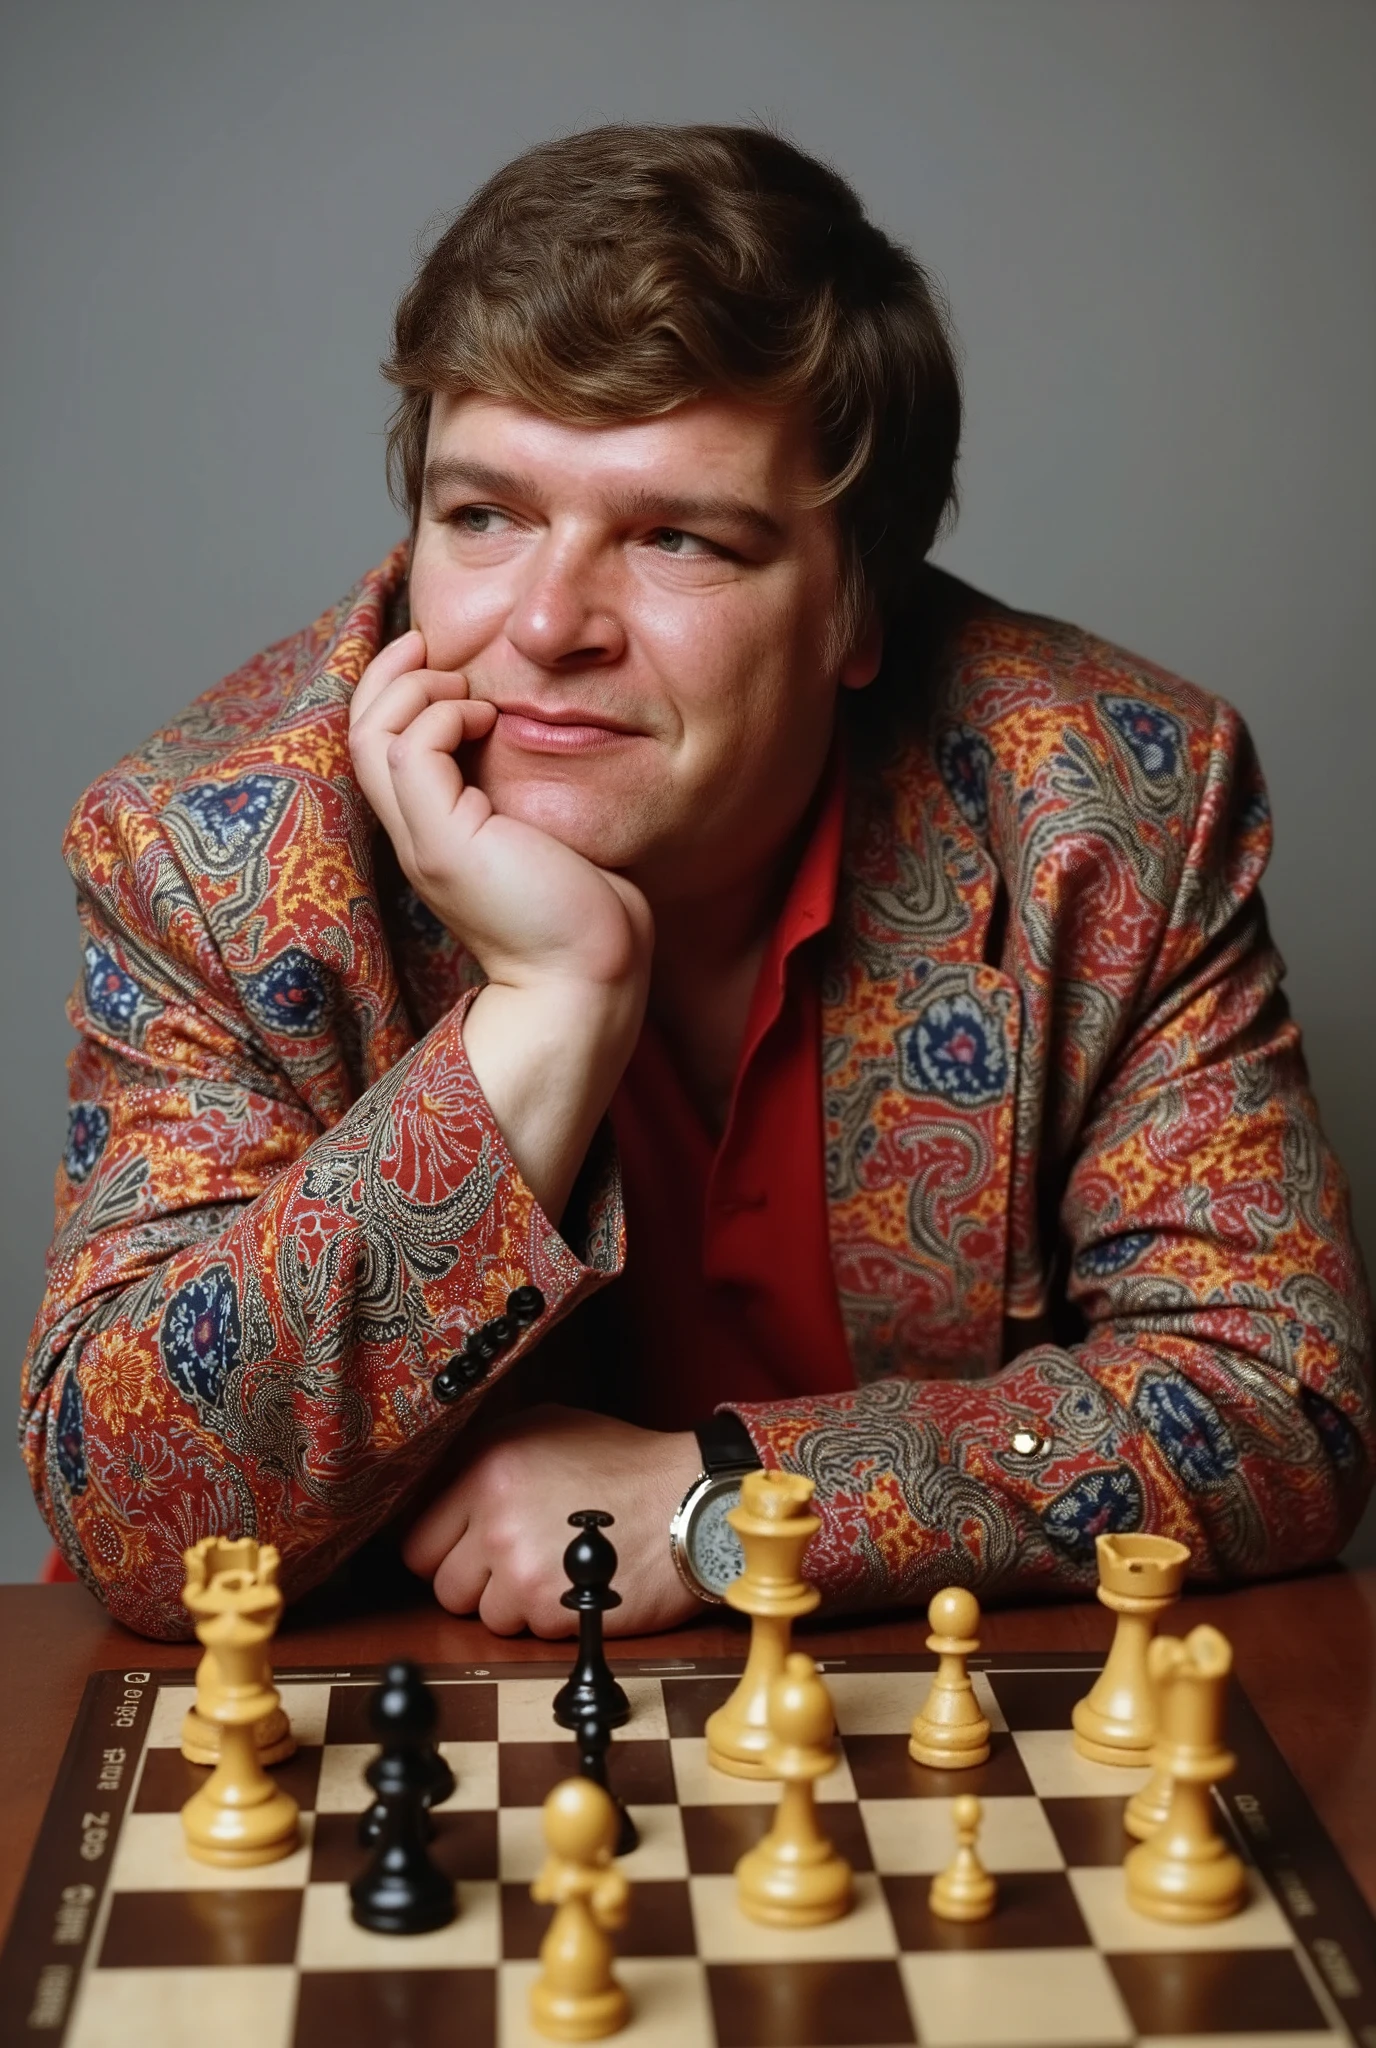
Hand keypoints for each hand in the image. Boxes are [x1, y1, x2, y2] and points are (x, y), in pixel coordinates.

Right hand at [348, 628, 652, 993]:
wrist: (588, 978)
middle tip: (428, 642)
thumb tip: (534, 732)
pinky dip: (440, 715)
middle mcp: (416, 836)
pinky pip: (412, 750)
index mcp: (434, 833)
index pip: (380, 748)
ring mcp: (424, 840)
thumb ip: (522, 788)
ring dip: (413, 688)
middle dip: (387, 673)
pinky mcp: (446, 842)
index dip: (393, 692)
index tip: (433, 656)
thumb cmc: (585, 913)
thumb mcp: (545, 832)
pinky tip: (485, 715)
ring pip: (372, 734)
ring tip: (463, 683)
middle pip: (359, 732)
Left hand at [401, 1404, 704, 1635]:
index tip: (469, 1550)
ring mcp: (524, 1571)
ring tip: (554, 1570)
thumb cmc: (623, 1463)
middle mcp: (495, 1520)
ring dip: (513, 1605)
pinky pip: (527, 1633)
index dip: (445, 1550)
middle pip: (444, 1587)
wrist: (689, 1500)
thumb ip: (486, 1455)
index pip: (416, 1541)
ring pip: (484, 1616)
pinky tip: (579, 1585)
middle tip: (516, 1562)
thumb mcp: (548, 1427)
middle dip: (476, 1582)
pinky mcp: (556, 1612)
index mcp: (486, 1469)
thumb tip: (438, 1490)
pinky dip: (550, 1619)